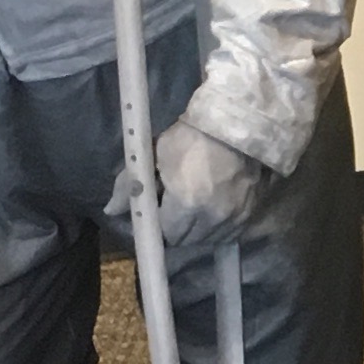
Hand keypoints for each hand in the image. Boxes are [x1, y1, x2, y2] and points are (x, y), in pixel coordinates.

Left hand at [107, 120, 268, 257]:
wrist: (240, 124)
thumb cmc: (193, 136)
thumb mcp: (155, 154)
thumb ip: (131, 185)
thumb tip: (111, 211)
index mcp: (187, 204)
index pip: (165, 233)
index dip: (159, 221)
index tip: (160, 207)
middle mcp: (213, 218)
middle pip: (187, 240)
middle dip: (177, 227)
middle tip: (177, 205)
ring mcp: (236, 218)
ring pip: (209, 238)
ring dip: (199, 228)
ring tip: (198, 204)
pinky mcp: (251, 213)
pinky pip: (229, 232)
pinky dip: (219, 226)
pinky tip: (216, 207)